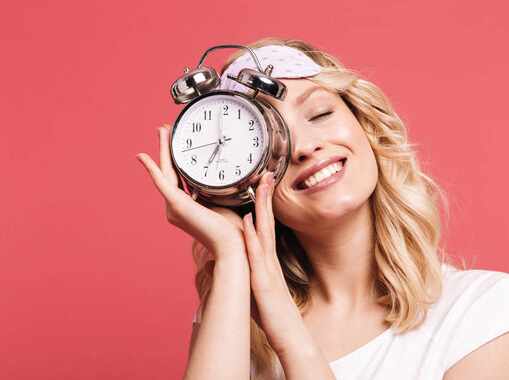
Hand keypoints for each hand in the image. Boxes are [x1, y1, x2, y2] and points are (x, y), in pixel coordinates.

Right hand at [135, 124, 244, 258]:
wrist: (232, 248)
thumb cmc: (233, 233)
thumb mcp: (226, 205)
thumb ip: (220, 191)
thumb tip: (231, 177)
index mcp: (186, 208)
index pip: (177, 178)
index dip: (175, 159)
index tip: (176, 143)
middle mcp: (176, 208)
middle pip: (168, 171)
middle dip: (166, 148)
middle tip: (165, 129)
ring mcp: (174, 208)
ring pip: (165, 172)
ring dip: (162, 149)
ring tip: (162, 131)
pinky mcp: (177, 206)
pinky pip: (161, 182)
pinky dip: (151, 169)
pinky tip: (143, 157)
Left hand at [242, 172, 306, 354]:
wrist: (288, 334)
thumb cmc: (270, 313)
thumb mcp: (254, 286)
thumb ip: (241, 269)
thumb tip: (220, 258)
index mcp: (265, 259)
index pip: (263, 225)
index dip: (261, 204)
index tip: (259, 184)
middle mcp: (268, 258)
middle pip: (266, 221)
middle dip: (265, 197)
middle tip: (264, 173)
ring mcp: (267, 268)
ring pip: (264, 231)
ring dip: (261, 208)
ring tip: (259, 186)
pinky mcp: (264, 281)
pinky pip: (258, 255)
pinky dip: (253, 237)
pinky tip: (248, 222)